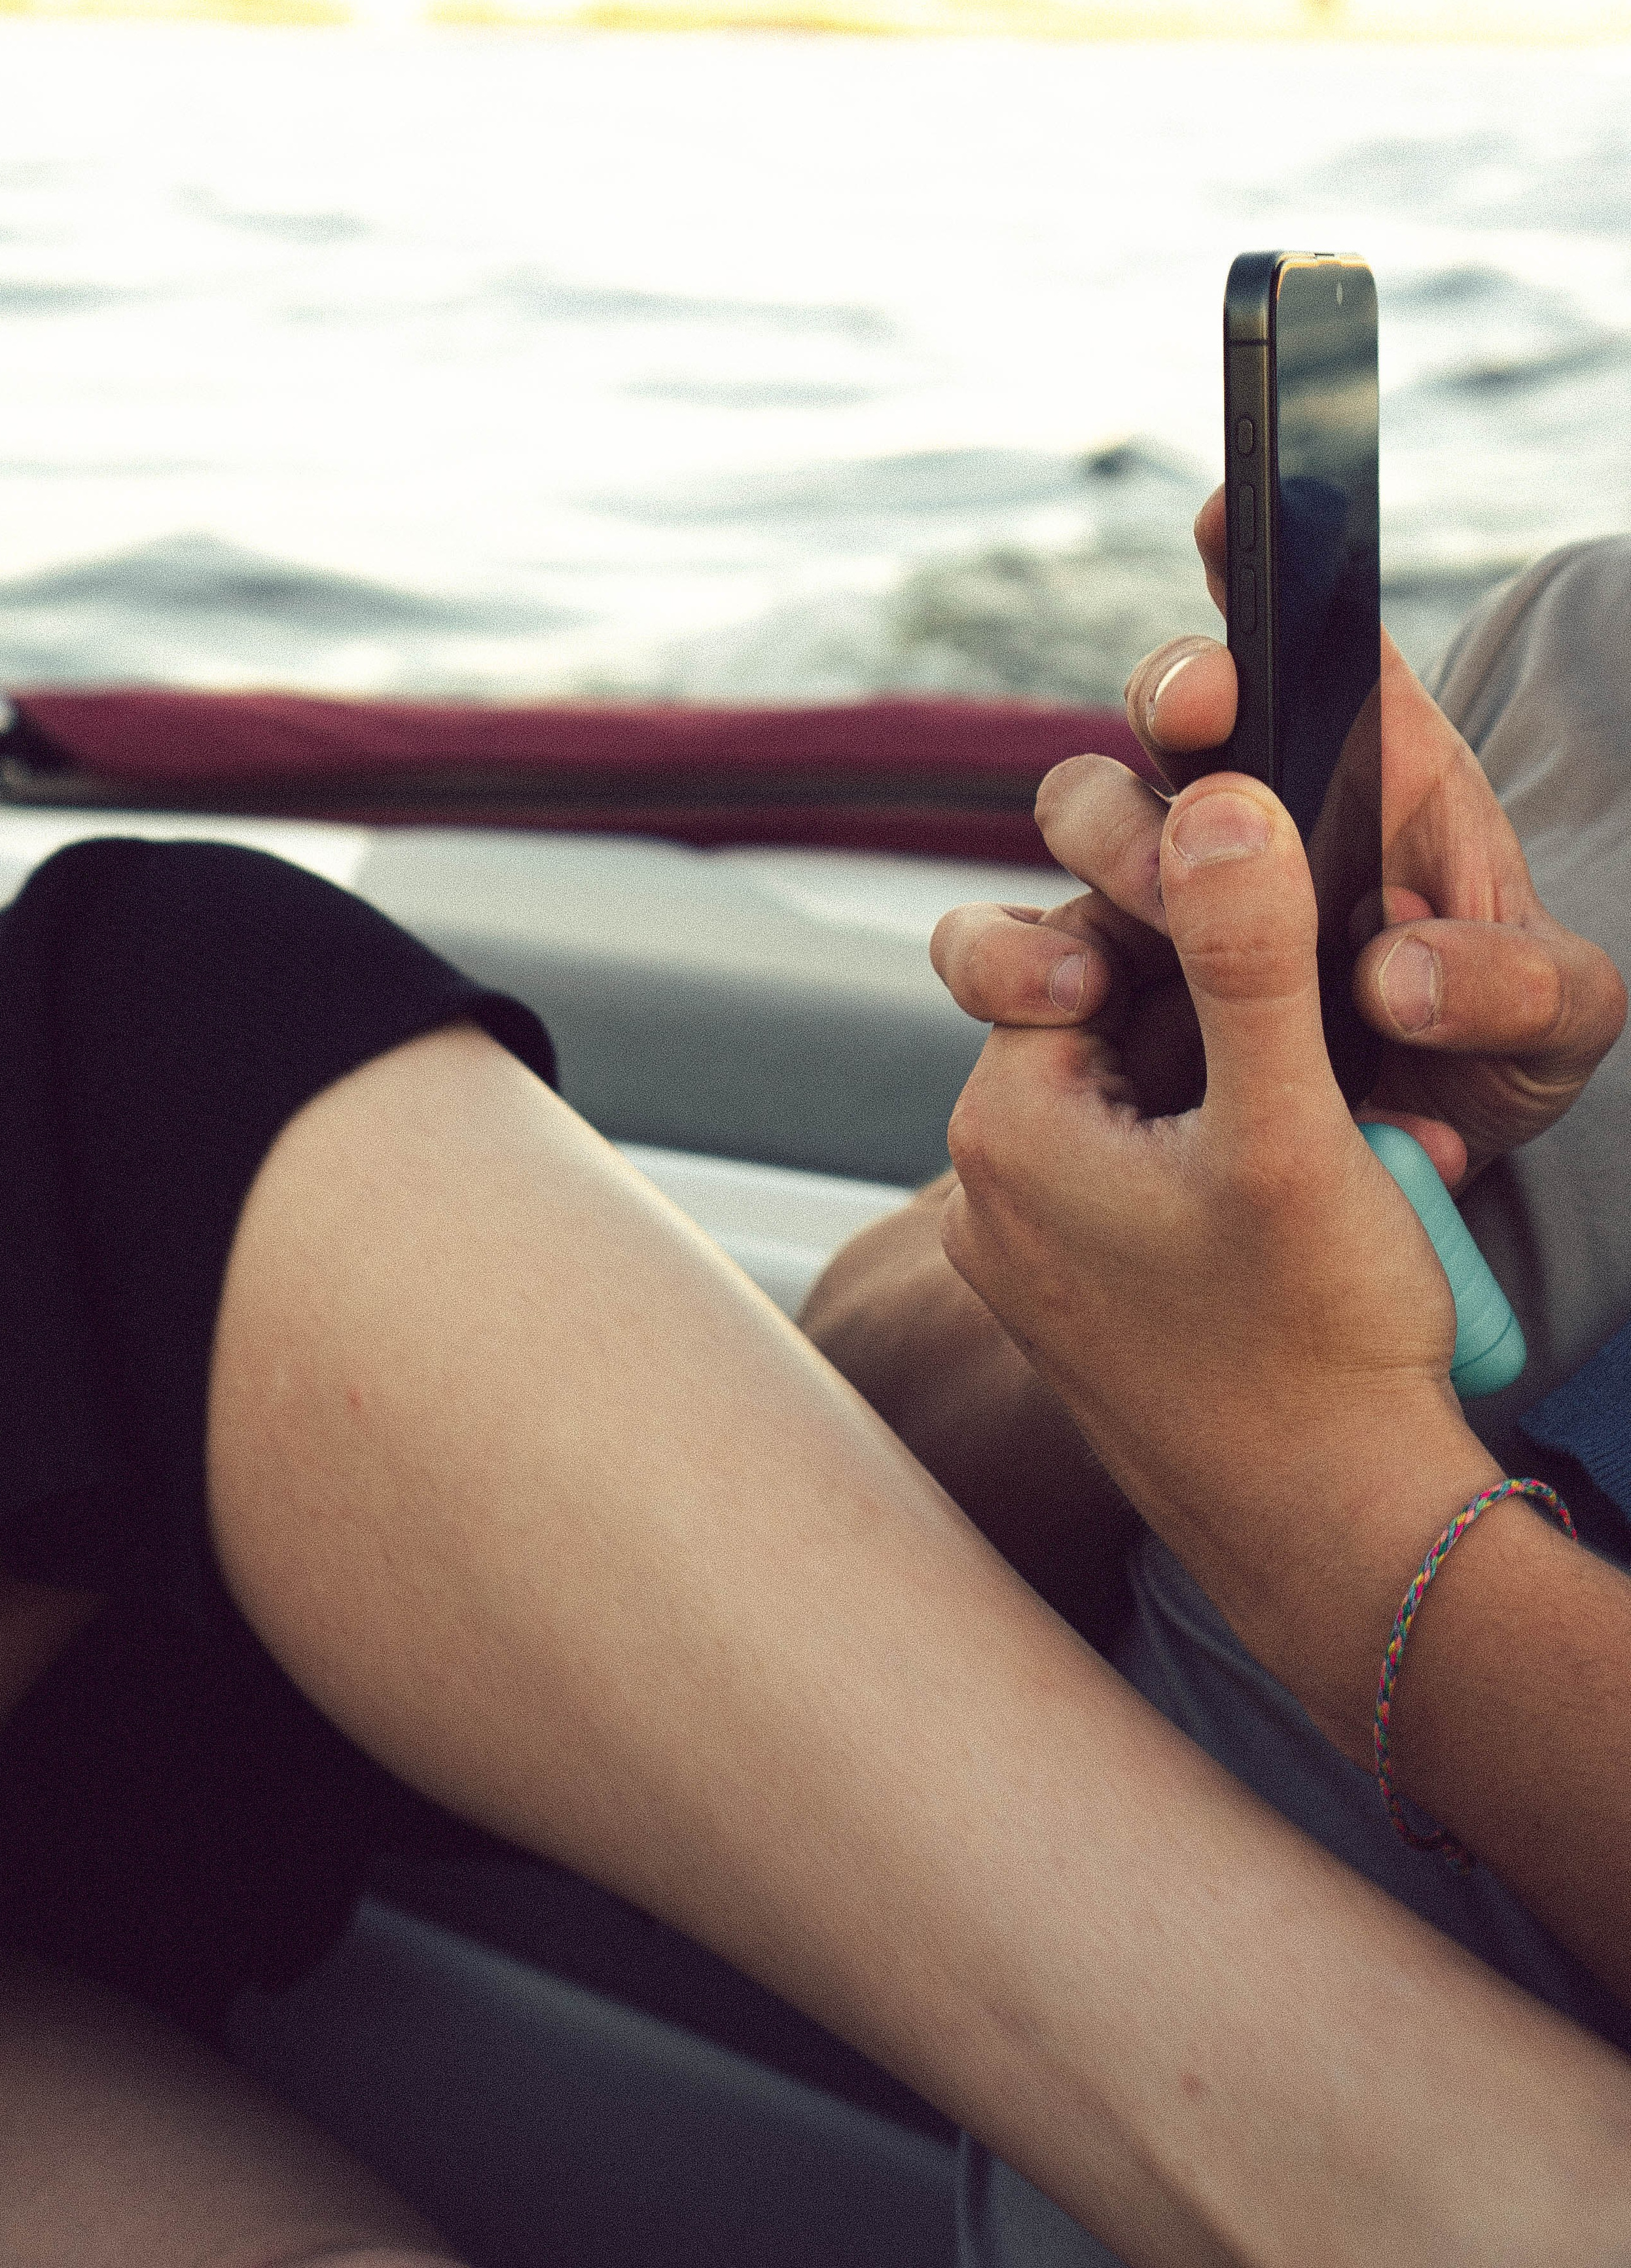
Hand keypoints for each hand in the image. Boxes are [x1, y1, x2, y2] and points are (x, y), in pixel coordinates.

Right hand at [932, 487, 1625, 1184]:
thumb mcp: (1555, 1020)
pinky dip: (1008, 965)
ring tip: (1166, 920)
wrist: (1410, 1149)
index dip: (1255, 557)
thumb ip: (1511, 988)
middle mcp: (1248, 806)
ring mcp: (1161, 891)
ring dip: (1109, 845)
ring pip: (1080, 807)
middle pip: (1171, 698)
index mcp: (1370, 765)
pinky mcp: (1095, 982)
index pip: (1306, 632)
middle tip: (1208, 723)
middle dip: (1178, 691)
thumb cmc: (1491, 1046)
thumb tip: (1391, 977)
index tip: (1230, 516)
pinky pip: (1003, 947)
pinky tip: (1067, 1007)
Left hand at [937, 769, 1496, 1756]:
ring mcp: (1037, 1262)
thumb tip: (1220, 801)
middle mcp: (991, 1194)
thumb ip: (1249, 952)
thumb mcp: (1291, 1120)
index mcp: (1004, 1127)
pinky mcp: (1092, 1311)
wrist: (1338, 1545)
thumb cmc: (1315, 1343)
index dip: (1196, 934)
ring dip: (1258, 1105)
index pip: (1081, 948)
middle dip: (1243, 1034)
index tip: (1296, 960)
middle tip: (1341, 1090)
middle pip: (1118, 1025)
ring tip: (1354, 1170)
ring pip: (1154, 1105)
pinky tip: (1328, 1220)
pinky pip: (1161, 1188)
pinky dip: (1242, 1179)